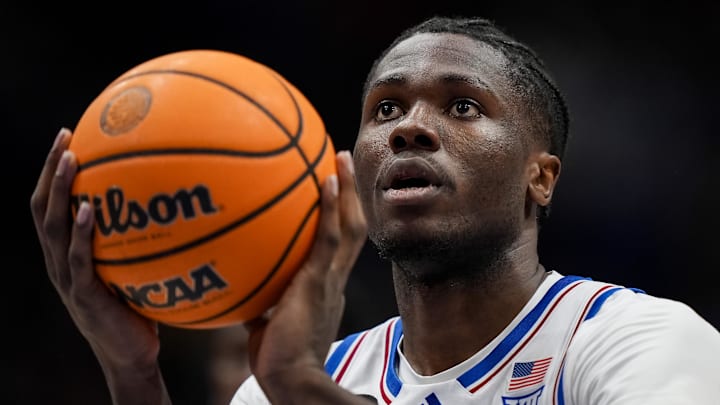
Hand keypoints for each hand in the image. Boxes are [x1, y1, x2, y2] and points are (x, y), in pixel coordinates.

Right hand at [30, 128, 167, 403]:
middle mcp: (59, 262)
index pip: (49, 206)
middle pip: (42, 208)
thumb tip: (173, 203)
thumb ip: (138, 239)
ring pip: (52, 228)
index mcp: (66, 254)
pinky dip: (80, 233)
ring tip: (70, 159)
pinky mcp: (83, 295)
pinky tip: (89, 209)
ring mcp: (67, 279)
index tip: (68, 136)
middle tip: (65, 136)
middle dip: (50, 170)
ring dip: (59, 191)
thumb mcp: (134, 268)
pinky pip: (78, 260)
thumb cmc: (138, 308)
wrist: (131, 355)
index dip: (51, 172)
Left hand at [244, 150, 369, 402]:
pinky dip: (332, 209)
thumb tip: (236, 283)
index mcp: (324, 285)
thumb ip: (259, 300)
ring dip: (347, 191)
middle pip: (352, 228)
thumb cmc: (277, 356)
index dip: (338, 216)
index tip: (331, 189)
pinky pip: (330, 238)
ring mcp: (329, 278)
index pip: (337, 244)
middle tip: (342, 160)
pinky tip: (327, 181)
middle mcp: (333, 277)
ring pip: (349, 227)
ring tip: (340, 158)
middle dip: (350, 194)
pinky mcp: (319, 282)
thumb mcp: (266, 321)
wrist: (290, 377)